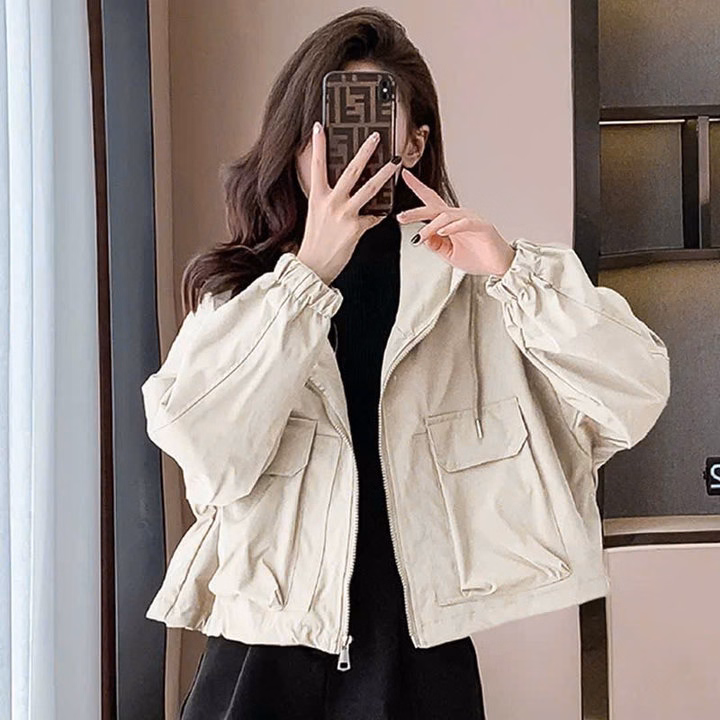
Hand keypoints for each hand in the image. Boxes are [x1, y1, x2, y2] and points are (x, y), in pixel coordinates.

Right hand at [296, 122, 402, 285]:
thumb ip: (328, 198)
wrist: (314, 266)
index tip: (319, 126)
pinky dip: (379, 214)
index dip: (318, 145)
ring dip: (385, 173)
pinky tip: (385, 211)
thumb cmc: (316, 241)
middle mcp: (331, 202)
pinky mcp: (356, 228)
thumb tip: (342, 187)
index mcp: (318, 197)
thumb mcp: (316, 214)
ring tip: (396, 162)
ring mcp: (344, 215)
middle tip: (375, 136)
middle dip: (365, 151)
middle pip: (351, 170)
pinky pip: (373, 216)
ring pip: (370, 188)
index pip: (317, 165)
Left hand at [396, 168, 515, 275]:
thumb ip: (436, 245)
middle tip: (401, 217)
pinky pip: (464, 223)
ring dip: (430, 227)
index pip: (431, 201)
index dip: (418, 187)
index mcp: (449, 221)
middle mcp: (458, 216)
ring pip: (446, 217)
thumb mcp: (448, 253)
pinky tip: (443, 231)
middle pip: (434, 208)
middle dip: (416, 212)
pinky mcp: (481, 226)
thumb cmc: (478, 257)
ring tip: (420, 237)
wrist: (499, 266)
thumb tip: (422, 237)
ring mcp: (470, 219)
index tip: (404, 176)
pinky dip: (452, 227)